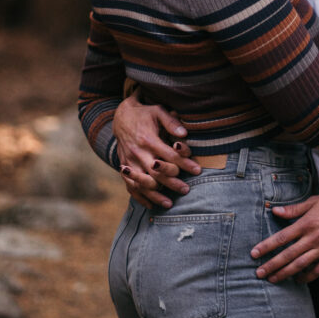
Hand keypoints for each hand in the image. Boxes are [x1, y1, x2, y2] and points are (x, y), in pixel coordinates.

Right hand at [113, 90, 201, 206]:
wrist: (121, 117)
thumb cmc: (145, 114)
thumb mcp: (158, 111)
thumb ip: (171, 122)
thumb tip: (184, 134)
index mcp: (148, 139)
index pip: (169, 155)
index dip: (184, 163)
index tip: (197, 170)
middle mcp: (137, 152)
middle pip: (156, 173)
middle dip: (172, 183)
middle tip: (186, 190)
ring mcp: (129, 162)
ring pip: (142, 183)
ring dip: (155, 195)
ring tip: (170, 203)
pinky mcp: (124, 168)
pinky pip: (130, 186)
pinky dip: (140, 197)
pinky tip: (151, 205)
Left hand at [250, 191, 318, 283]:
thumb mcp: (314, 201)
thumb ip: (294, 209)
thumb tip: (275, 210)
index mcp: (307, 223)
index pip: (282, 237)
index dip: (267, 246)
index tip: (255, 253)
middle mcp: (313, 238)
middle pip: (288, 255)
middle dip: (272, 265)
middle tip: (259, 273)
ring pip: (301, 265)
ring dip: (285, 273)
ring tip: (273, 279)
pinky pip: (318, 270)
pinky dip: (307, 276)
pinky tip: (298, 280)